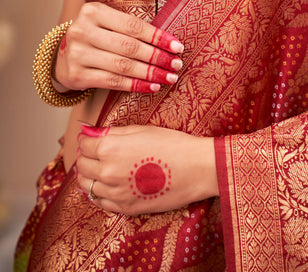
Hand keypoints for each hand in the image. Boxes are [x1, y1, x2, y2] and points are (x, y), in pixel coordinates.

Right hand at [54, 2, 183, 93]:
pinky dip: (136, 85)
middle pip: (129, 46)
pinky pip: (113, 81)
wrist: (64, 56)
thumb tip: (170, 43)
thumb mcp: (107, 23)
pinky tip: (152, 87)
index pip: (132, 25)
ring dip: (150, 73)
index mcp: (94, 11)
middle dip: (157, 57)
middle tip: (177, 64)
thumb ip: (131, 28)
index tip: (178, 47)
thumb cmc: (97, 37)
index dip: (157, 37)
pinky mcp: (76, 75)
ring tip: (169, 77)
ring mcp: (77, 53)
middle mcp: (82, 30)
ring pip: (122, 66)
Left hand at [76, 124, 218, 215]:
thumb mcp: (140, 130)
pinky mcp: (125, 208)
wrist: (195, 168)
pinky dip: (99, 193)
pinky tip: (109, 185)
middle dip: (86, 157)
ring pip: (86, 186)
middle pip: (82, 166)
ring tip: (101, 169)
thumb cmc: (172, 144)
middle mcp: (107, 172)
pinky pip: (100, 202)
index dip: (86, 139)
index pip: (83, 144)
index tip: (90, 138)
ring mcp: (115, 193)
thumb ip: (111, 132)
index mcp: (109, 148)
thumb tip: (87, 131)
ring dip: (89, 176)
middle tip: (95, 152)